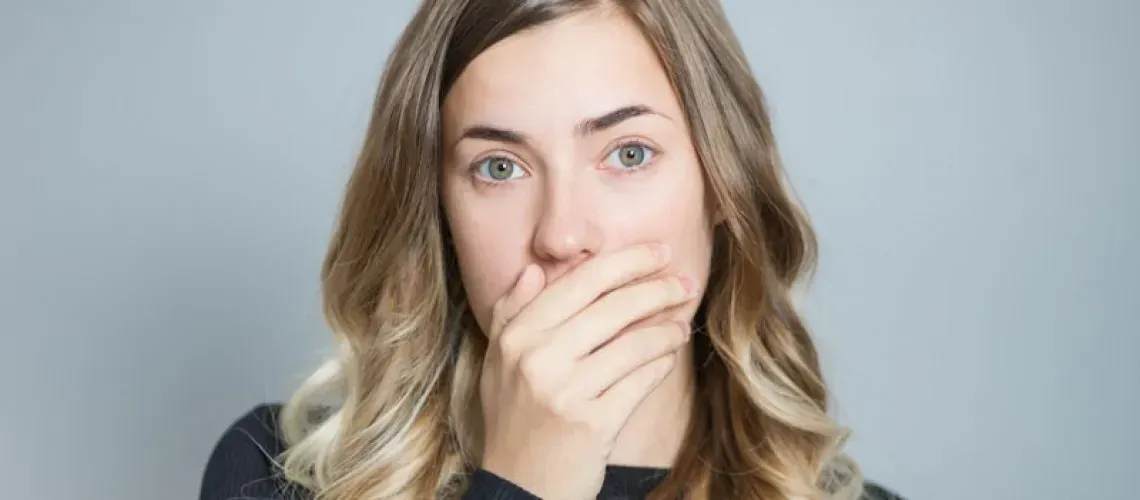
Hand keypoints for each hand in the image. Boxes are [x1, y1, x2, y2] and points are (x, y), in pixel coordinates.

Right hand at [478, 243, 695, 499]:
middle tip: (684, 282)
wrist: (519, 487)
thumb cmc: (514, 419)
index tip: (657, 251)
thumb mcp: (498, 362)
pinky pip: (640, 380)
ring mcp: (565, 391)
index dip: (624, 262)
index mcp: (516, 336)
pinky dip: (660, 363)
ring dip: (666, 328)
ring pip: (632, 343)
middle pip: (611, 307)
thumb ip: (511, 311)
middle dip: (656, 289)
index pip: (579, 282)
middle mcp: (536, 358)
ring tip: (681, 322)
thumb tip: (536, 269)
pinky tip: (670, 354)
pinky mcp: (593, 423)